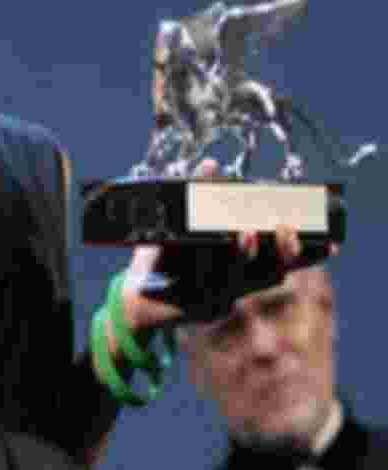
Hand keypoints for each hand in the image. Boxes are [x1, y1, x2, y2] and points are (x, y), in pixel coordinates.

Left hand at [120, 160, 306, 332]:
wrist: (136, 293)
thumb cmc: (165, 255)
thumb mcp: (184, 222)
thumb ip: (200, 195)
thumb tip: (213, 164)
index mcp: (243, 266)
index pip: (282, 261)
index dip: (308, 253)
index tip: (332, 243)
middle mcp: (237, 282)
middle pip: (270, 272)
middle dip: (281, 252)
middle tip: (285, 229)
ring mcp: (217, 295)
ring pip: (239, 277)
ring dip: (243, 255)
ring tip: (244, 233)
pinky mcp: (193, 304)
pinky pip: (203, 285)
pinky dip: (201, 263)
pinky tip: (195, 248)